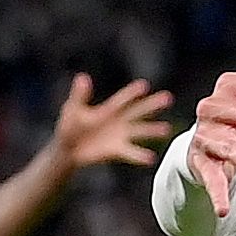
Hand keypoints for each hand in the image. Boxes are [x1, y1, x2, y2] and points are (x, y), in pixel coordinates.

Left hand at [52, 73, 173, 171]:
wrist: (68, 150)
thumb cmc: (69, 126)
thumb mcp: (73, 109)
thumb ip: (79, 95)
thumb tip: (83, 77)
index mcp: (109, 109)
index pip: (123, 99)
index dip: (132, 93)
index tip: (144, 85)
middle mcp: (119, 121)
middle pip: (139, 111)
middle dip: (153, 105)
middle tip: (168, 98)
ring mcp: (121, 136)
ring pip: (140, 131)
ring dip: (153, 130)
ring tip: (166, 129)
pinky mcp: (118, 150)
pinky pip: (131, 153)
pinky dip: (140, 156)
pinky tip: (150, 158)